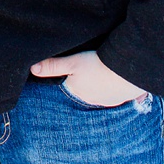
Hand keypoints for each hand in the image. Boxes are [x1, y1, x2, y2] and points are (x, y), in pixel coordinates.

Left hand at [30, 51, 145, 106]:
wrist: (130, 69)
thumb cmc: (98, 65)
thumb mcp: (72, 63)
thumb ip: (52, 66)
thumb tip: (33, 69)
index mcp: (78, 92)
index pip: (68, 85)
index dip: (69, 76)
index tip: (73, 68)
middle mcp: (93, 100)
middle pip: (85, 89)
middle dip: (85, 81)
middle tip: (89, 67)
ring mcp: (110, 101)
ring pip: (101, 91)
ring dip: (100, 84)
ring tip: (101, 71)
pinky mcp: (125, 97)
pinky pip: (116, 92)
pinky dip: (114, 85)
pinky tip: (115, 77)